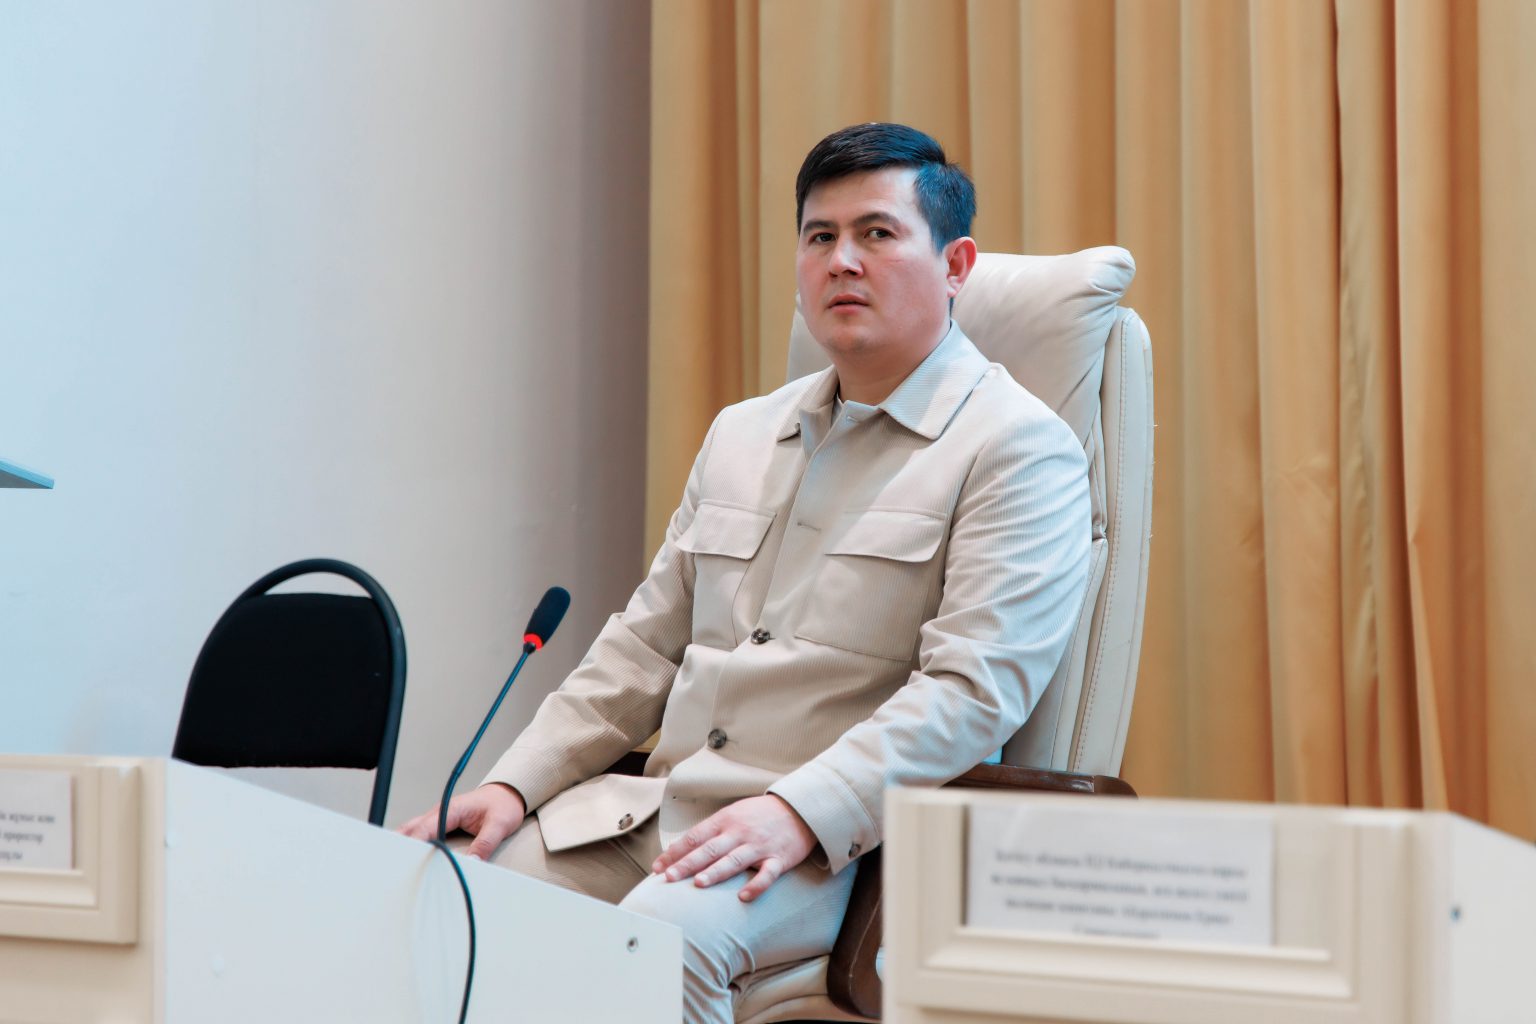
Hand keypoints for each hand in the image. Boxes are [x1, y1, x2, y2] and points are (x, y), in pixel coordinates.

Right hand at [396, 783, 526, 859]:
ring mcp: (439, 818)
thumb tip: (472, 862)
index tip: (406, 859)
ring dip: (404, 845)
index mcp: (452, 808)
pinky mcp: (442, 825)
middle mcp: (441, 812)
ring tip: (396, 865)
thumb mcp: (499, 824)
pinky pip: (422, 834)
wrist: (509, 794)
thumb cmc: (503, 805)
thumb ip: (485, 843)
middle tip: (392, 865)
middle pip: (412, 829)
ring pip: (413, 831)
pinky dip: (413, 845)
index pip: (426, 827)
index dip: (414, 843)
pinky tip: (409, 859)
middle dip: (401, 845)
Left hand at [651, 794, 817, 901]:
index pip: (695, 837)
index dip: (675, 852)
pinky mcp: (779, 859)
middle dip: (687, 864)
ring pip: (734, 860)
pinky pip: (767, 874)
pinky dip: (756, 885)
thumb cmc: (759, 815)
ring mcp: (759, 846)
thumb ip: (709, 832)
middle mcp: (740, 832)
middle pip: (710, 849)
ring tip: (699, 884)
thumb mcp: (732, 815)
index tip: (657, 867)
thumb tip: (679, 850)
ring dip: (716, 872)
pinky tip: (744, 897)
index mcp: (725, 820)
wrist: (798, 809)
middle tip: (668, 877)